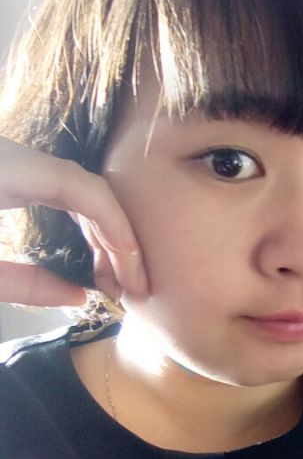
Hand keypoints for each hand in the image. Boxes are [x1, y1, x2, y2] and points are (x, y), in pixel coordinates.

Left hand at [0, 136, 146, 306]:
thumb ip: (20, 284)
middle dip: (116, 236)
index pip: (76, 184)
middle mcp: (16, 160)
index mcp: (4, 170)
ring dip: (103, 233)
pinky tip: (96, 255)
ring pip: (77, 193)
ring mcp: (17, 167)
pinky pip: (60, 194)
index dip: (113, 220)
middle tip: (134, 282)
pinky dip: (82, 223)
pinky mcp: (13, 176)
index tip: (133, 259)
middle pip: (85, 190)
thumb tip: (80, 297)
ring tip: (117, 277)